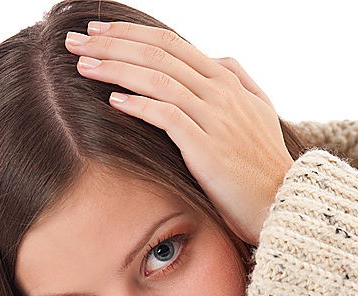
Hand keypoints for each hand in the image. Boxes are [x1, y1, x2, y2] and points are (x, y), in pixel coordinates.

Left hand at [65, 21, 293, 245]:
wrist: (282, 203)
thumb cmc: (265, 166)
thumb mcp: (259, 113)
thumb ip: (239, 81)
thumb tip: (217, 60)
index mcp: (226, 80)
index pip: (171, 44)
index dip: (131, 33)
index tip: (98, 30)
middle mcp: (220, 91)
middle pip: (157, 54)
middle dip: (111, 43)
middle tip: (75, 40)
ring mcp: (214, 118)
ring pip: (157, 79)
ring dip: (116, 69)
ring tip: (82, 66)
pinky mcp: (207, 147)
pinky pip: (167, 116)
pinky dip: (138, 104)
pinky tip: (112, 100)